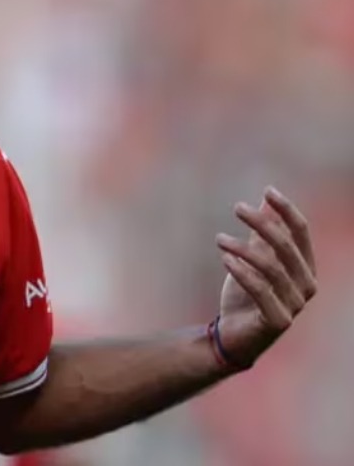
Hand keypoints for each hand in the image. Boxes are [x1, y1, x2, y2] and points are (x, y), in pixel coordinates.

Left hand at [214, 187, 317, 368]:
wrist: (234, 336)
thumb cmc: (246, 296)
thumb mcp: (253, 259)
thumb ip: (263, 234)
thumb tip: (266, 200)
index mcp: (305, 268)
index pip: (301, 233)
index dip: (287, 210)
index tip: (268, 190)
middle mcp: (306, 285)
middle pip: (287, 246)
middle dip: (262, 223)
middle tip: (237, 207)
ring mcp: (295, 305)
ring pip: (272, 267)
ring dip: (244, 248)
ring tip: (219, 238)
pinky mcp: (278, 320)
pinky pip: (260, 290)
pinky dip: (242, 272)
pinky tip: (225, 258)